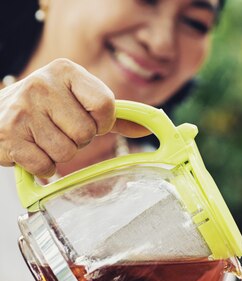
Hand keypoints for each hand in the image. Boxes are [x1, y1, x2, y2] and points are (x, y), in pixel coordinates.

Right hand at [0, 59, 147, 176]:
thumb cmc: (43, 111)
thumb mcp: (75, 102)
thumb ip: (111, 116)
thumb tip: (146, 128)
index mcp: (66, 71)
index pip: (105, 105)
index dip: (100, 123)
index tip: (86, 121)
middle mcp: (43, 84)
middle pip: (86, 134)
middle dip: (76, 141)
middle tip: (57, 131)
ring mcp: (24, 108)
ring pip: (67, 152)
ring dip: (58, 155)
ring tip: (42, 140)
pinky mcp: (11, 134)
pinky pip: (46, 166)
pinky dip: (42, 166)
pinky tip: (31, 150)